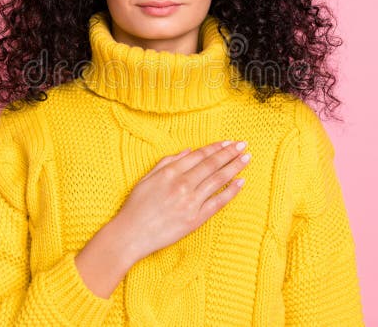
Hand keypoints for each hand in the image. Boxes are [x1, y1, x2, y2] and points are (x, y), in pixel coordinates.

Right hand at [113, 140, 250, 262]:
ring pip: (218, 180)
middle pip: (212, 165)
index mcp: (170, 172)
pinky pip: (218, 202)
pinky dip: (231, 191)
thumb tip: (188, 151)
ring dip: (234, 167)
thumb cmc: (136, 206)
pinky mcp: (195, 219)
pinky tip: (241, 182)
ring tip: (246, 158)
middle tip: (243, 145)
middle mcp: (182, 184)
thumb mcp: (147, 177)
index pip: (199, 156)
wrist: (131, 234)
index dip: (216, 148)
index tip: (228, 142)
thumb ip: (167, 162)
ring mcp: (190, 202)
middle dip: (229, 153)